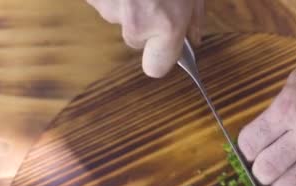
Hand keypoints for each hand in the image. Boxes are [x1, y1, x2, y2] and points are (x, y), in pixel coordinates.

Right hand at [85, 0, 204, 76]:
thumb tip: (192, 41)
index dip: (160, 58)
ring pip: (118, 17)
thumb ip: (193, 20)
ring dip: (126, 4)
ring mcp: (109, 8)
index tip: (165, 48)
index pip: (156, 69)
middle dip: (143, 23)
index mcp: (167, 24)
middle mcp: (136, 23)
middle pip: (135, 40)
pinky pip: (101, 1)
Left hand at [238, 41, 295, 185]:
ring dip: (277, 185)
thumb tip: (255, 144)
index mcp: (290, 107)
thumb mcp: (293, 84)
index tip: (248, 150)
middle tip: (259, 167)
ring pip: (291, 184)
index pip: (251, 144)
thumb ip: (275, 115)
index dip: (244, 151)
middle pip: (267, 170)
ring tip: (274, 179)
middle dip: (258, 172)